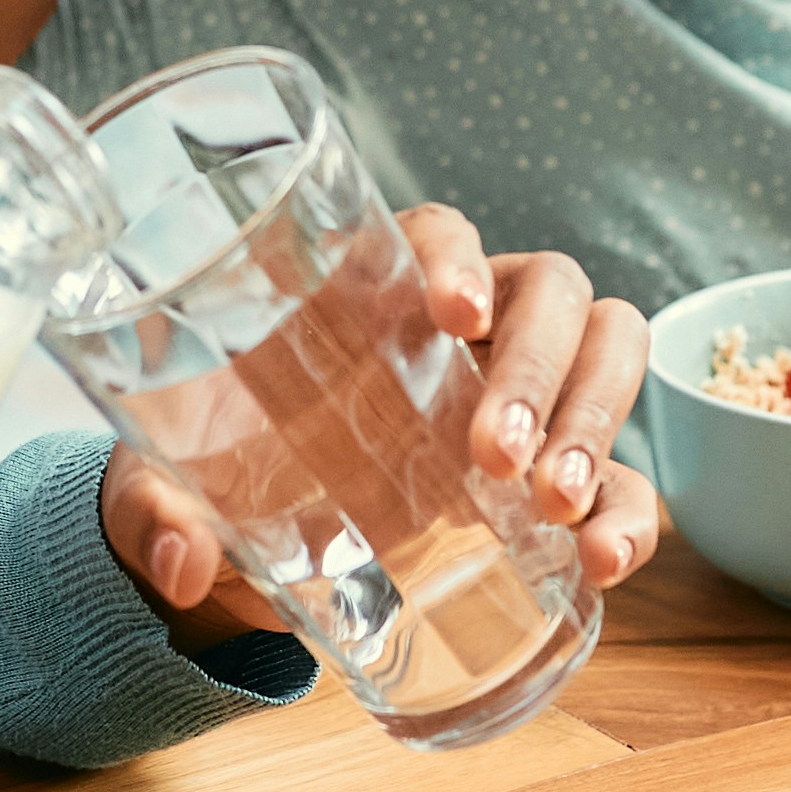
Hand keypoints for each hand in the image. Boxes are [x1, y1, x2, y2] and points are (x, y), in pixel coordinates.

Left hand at [95, 202, 663, 632]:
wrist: (256, 552)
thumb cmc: (219, 472)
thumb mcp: (169, 483)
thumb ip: (159, 512)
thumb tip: (177, 560)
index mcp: (376, 290)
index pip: (440, 230)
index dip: (457, 256)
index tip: (452, 314)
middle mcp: (470, 325)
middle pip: (551, 291)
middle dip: (538, 365)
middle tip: (494, 455)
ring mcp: (527, 396)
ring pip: (610, 351)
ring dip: (599, 419)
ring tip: (557, 505)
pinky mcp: (555, 477)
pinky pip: (625, 476)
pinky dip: (630, 513)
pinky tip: (602, 561)